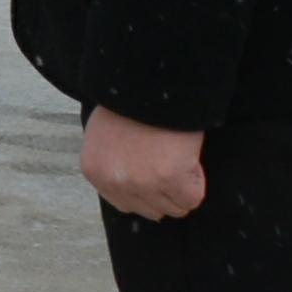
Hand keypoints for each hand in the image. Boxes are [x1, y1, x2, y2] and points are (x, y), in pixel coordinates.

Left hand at [79, 107, 208, 219]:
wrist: (148, 80)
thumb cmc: (131, 101)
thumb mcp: (105, 135)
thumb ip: (114, 163)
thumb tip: (133, 186)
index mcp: (94, 171)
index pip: (125, 203)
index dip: (146, 188)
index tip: (154, 167)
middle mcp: (115, 182)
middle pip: (150, 210)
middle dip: (165, 191)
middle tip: (169, 159)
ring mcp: (142, 182)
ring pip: (174, 208)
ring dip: (182, 186)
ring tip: (178, 154)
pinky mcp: (169, 178)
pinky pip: (192, 198)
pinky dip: (197, 180)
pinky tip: (188, 155)